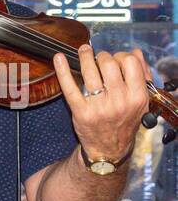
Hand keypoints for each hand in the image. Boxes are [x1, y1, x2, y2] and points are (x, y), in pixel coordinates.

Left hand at [53, 45, 149, 162]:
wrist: (109, 149)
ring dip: (85, 56)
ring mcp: (99, 106)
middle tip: (98, 58)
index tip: (115, 58)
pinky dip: (62, 71)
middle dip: (102, 56)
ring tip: (83, 51)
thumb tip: (135, 52)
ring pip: (90, 71)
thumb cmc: (124, 121)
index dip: (121, 56)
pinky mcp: (81, 112)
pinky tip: (59, 58)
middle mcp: (119, 101)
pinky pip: (70, 87)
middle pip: (109, 64)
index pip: (130, 63)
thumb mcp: (140, 101)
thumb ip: (142, 76)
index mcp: (137, 96)